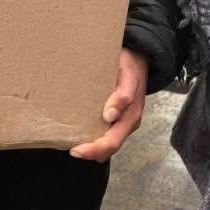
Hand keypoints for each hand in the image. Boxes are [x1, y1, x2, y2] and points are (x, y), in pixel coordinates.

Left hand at [70, 48, 148, 162]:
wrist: (138, 56)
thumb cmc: (131, 65)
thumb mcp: (129, 75)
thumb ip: (123, 94)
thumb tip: (110, 115)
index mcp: (131, 117)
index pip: (112, 142)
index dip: (94, 150)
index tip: (76, 149)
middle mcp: (126, 123)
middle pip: (108, 148)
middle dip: (90, 152)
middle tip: (71, 150)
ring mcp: (121, 121)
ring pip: (106, 143)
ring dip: (91, 147)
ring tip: (73, 143)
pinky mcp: (115, 117)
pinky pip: (104, 133)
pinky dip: (92, 138)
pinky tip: (80, 132)